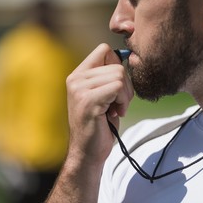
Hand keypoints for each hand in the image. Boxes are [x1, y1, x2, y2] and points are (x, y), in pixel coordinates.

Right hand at [65, 43, 133, 165]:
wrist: (88, 152)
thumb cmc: (100, 125)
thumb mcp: (104, 95)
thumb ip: (109, 76)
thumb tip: (127, 56)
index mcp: (78, 75)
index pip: (104, 50)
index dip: (118, 65)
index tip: (117, 87)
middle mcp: (76, 78)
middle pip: (116, 64)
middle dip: (126, 86)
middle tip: (118, 104)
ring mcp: (79, 89)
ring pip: (119, 75)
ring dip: (125, 95)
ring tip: (116, 110)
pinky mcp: (88, 100)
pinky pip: (117, 87)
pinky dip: (123, 101)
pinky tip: (115, 114)